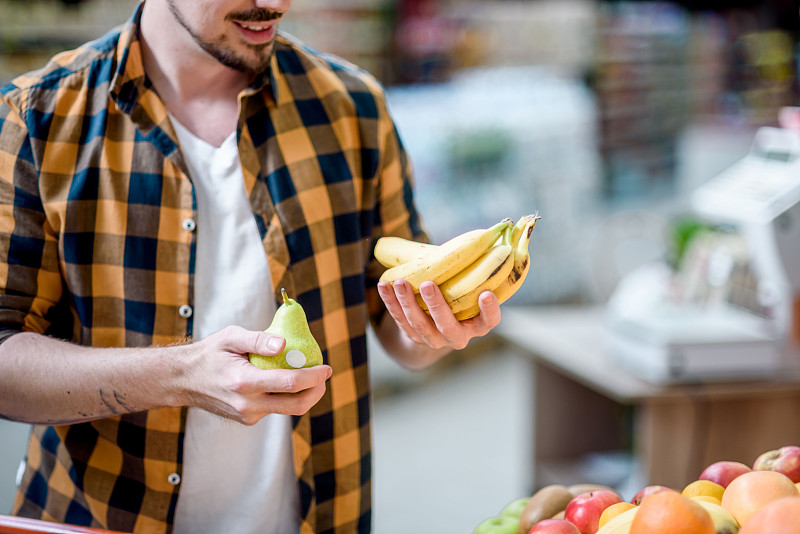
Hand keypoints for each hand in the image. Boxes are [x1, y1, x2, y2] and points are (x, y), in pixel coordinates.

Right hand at [178, 325, 331, 424]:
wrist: (183, 380)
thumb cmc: (208, 354)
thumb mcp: (230, 337)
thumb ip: (258, 340)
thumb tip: (284, 343)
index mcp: (245, 382)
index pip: (290, 384)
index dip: (314, 376)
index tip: (326, 367)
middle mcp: (248, 404)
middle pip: (297, 405)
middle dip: (317, 391)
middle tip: (323, 375)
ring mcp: (248, 416)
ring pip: (288, 409)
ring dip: (304, 394)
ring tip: (308, 375)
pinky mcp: (247, 420)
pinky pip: (275, 409)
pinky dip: (286, 396)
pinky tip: (284, 381)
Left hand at [377, 279, 500, 350]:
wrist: (437, 328)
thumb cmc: (459, 299)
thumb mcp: (468, 291)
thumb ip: (470, 274)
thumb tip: (474, 240)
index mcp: (476, 325)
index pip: (488, 322)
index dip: (490, 311)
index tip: (486, 294)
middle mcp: (457, 336)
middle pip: (448, 326)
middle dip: (436, 306)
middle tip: (428, 285)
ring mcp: (434, 339)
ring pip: (419, 324)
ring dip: (408, 302)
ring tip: (400, 282)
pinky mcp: (413, 336)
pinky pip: (400, 320)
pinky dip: (391, 303)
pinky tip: (384, 286)